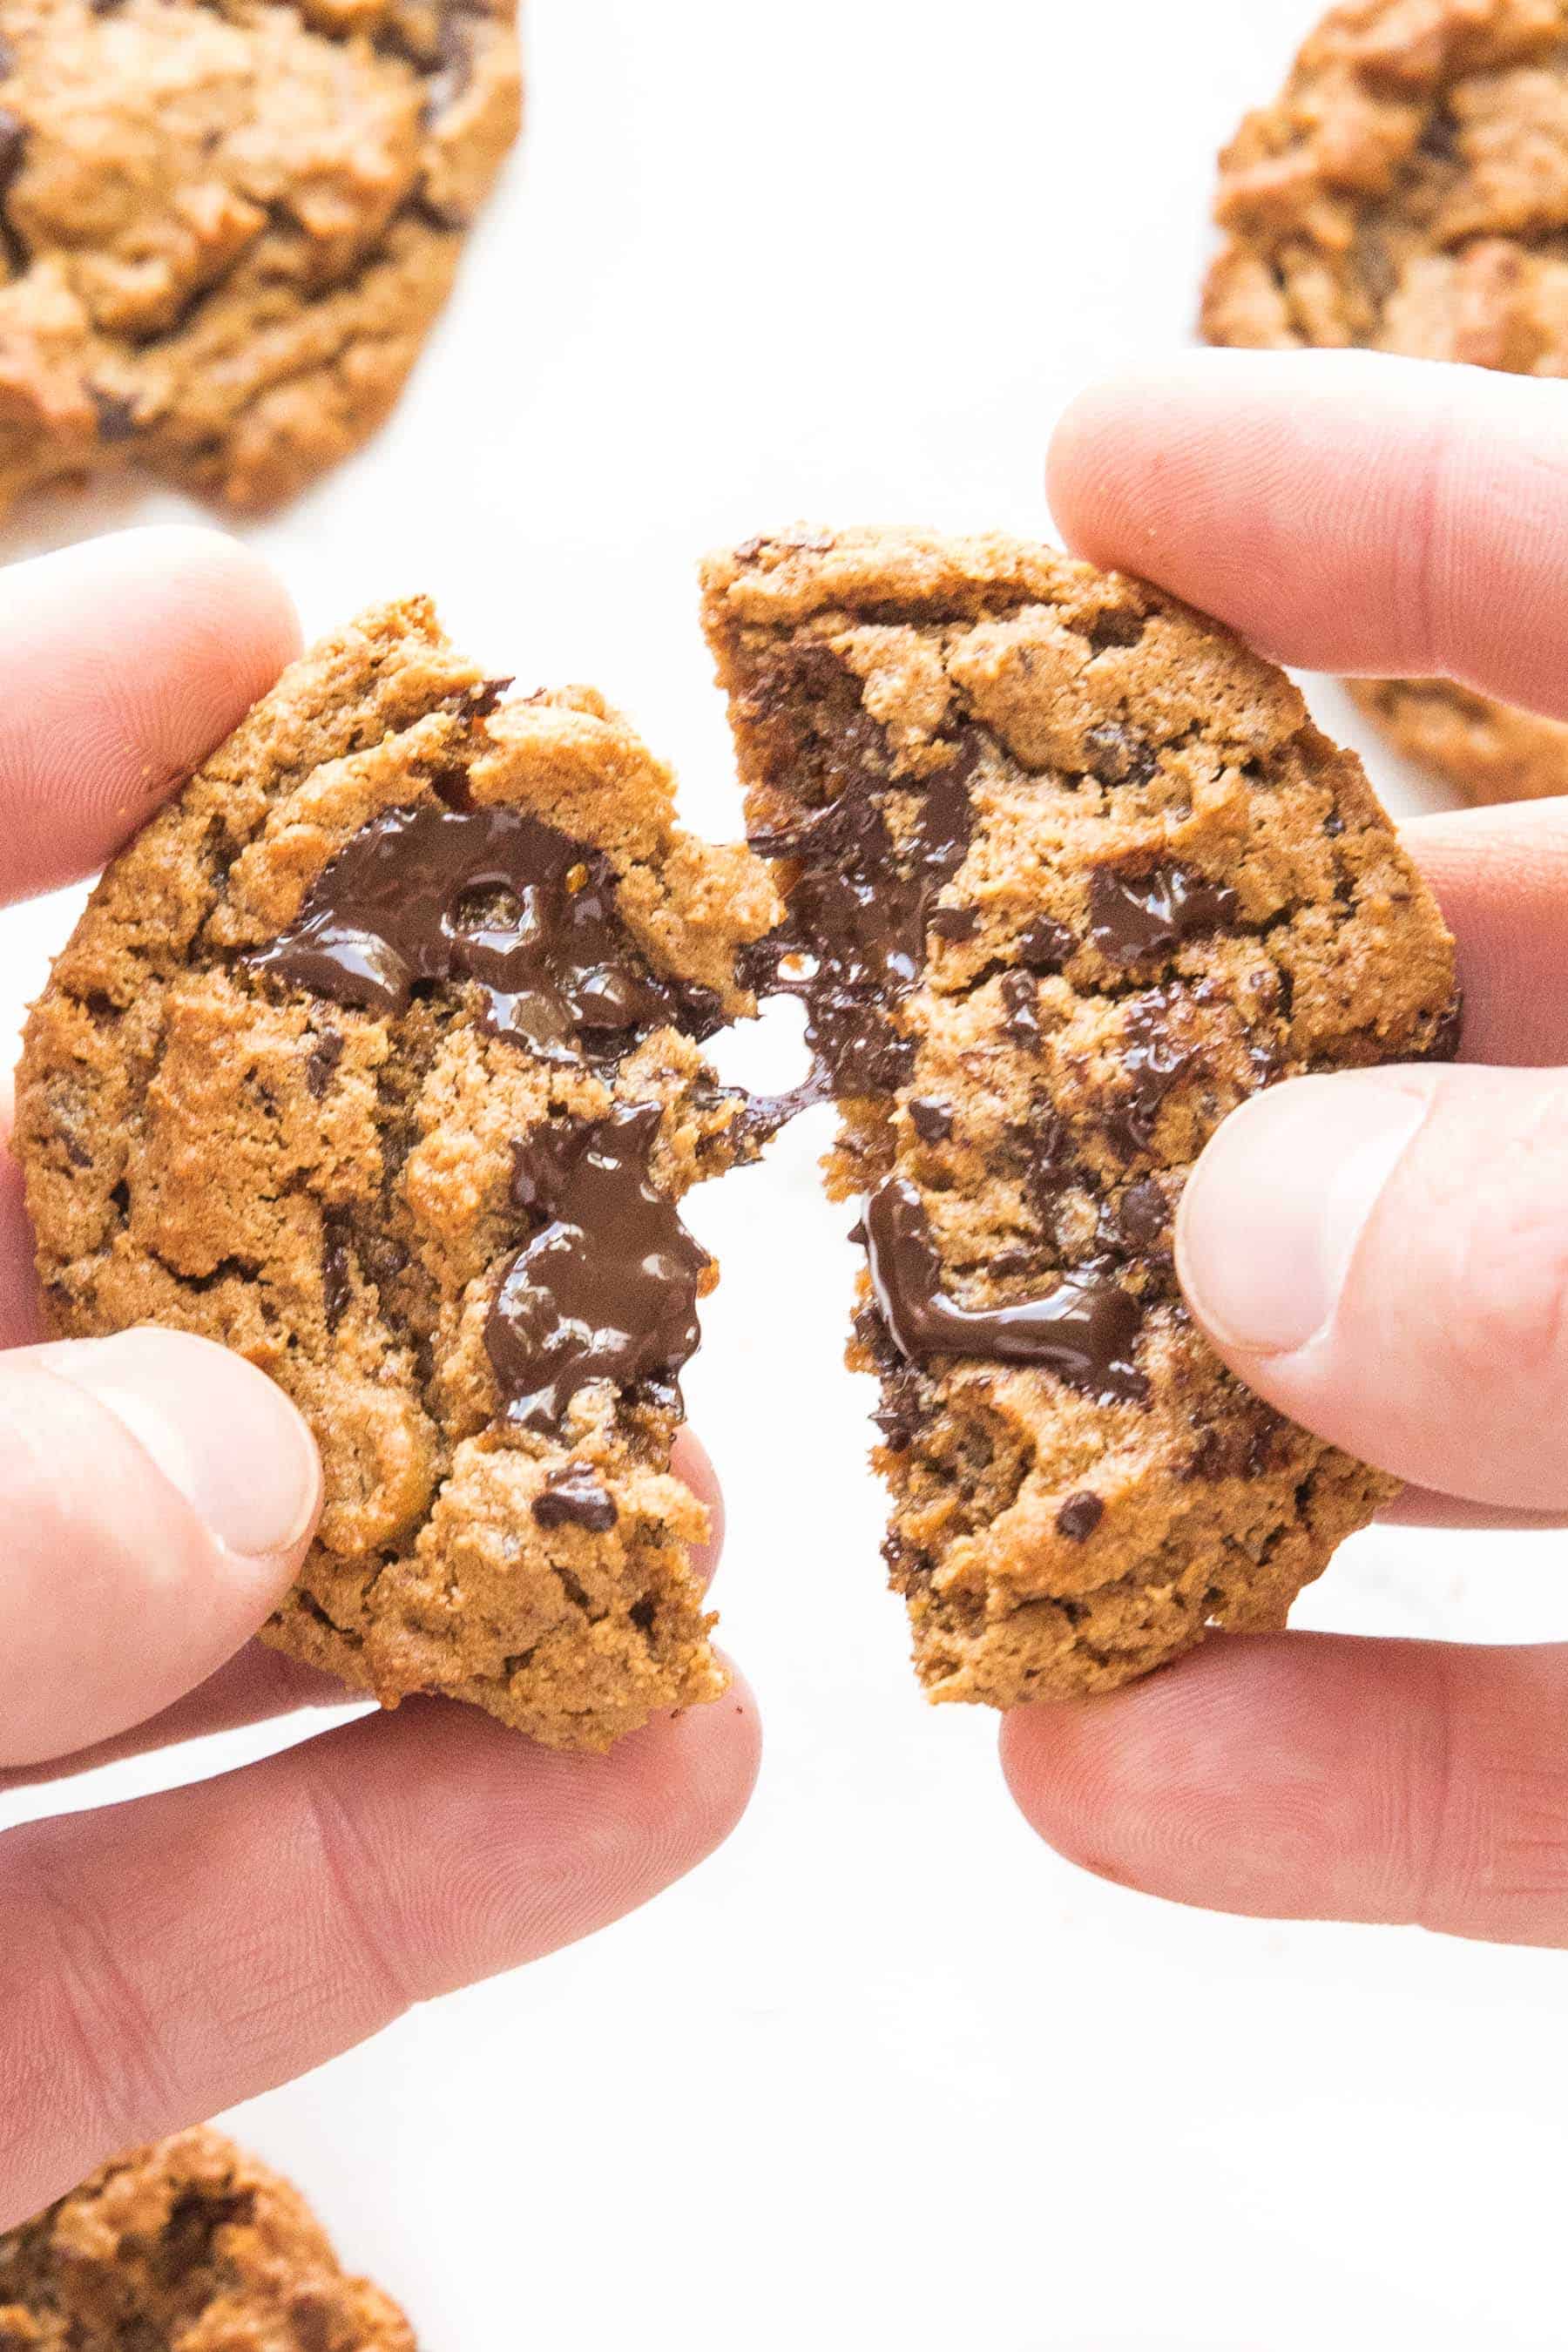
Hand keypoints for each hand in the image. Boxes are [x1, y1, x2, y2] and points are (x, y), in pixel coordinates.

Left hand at [0, 531, 758, 2226]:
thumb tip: (219, 1477)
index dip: (10, 752)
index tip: (260, 633)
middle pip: (28, 1280)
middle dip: (323, 1200)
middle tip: (587, 1118)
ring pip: (149, 1641)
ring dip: (446, 1581)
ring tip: (701, 1512)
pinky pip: (161, 1947)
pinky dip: (401, 1874)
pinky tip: (650, 1787)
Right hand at [1004, 351, 1567, 1948]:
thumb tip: (1262, 1233)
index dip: (1367, 508)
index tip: (1089, 470)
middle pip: (1473, 1023)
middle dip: (1184, 1043)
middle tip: (918, 1051)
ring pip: (1468, 1407)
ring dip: (1204, 1460)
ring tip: (936, 1464)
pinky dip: (1359, 1771)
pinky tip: (1115, 1781)